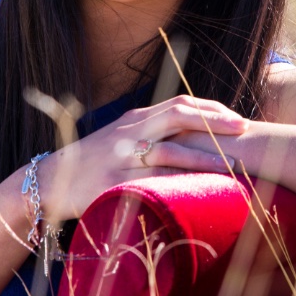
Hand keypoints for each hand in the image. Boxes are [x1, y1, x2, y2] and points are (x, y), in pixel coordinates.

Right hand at [36, 95, 247, 220]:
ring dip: (205, 158)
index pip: (180, 103)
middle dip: (215, 122)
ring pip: (170, 151)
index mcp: (135, 118)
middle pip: (179, 116)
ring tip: (233, 166)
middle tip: (244, 130)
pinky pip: (152, 183)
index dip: (212, 109)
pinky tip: (199, 192)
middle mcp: (130, 131)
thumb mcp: (121, 137)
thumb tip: (192, 136)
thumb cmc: (93, 160)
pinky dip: (179, 186)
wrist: (50, 180)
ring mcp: (121, 157)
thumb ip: (152, 131)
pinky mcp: (114, 183)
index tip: (238, 119)